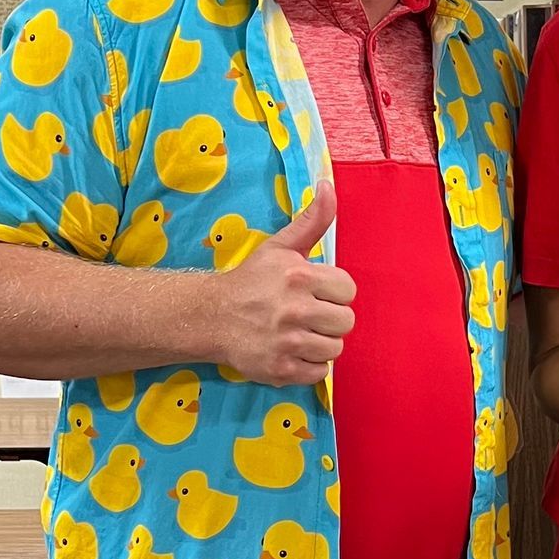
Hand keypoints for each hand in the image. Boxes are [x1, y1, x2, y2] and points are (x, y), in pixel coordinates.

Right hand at [210, 183, 356, 386]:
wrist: (211, 318)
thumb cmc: (250, 281)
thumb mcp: (279, 246)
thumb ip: (311, 220)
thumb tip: (328, 186)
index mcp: (299, 277)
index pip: (348, 290)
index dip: (333, 292)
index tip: (314, 292)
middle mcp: (295, 310)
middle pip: (345, 322)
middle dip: (329, 318)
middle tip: (307, 314)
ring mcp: (288, 342)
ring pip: (335, 348)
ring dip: (320, 342)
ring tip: (299, 333)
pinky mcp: (281, 370)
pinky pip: (319, 372)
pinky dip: (309, 365)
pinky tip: (291, 351)